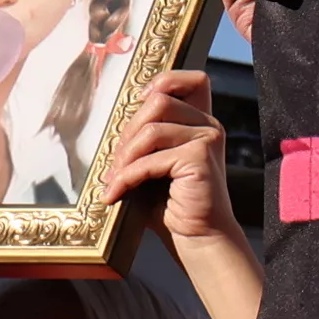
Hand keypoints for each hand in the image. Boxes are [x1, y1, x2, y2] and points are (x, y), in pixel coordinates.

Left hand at [102, 65, 240, 246]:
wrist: (196, 239)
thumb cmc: (171, 205)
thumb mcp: (153, 163)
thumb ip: (143, 139)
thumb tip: (110, 124)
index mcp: (199, 122)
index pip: (191, 80)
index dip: (164, 81)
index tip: (139, 102)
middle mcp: (208, 126)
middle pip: (159, 100)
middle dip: (129, 130)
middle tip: (115, 161)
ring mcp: (207, 139)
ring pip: (151, 129)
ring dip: (125, 157)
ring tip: (113, 180)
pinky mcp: (200, 157)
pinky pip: (151, 158)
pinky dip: (128, 177)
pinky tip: (117, 193)